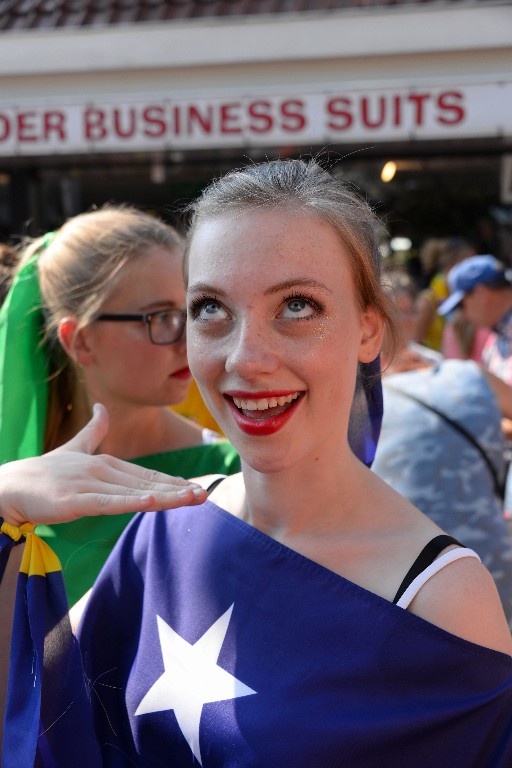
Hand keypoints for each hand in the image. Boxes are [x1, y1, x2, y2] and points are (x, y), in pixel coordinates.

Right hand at [0, 404, 207, 526]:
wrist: (11, 484)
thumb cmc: (45, 471)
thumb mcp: (74, 449)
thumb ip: (93, 431)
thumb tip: (102, 407)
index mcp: (106, 463)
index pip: (146, 475)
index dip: (172, 481)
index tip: (195, 486)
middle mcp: (102, 470)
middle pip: (146, 482)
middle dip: (177, 489)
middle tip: (204, 493)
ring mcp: (89, 484)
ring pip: (134, 492)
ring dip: (165, 496)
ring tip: (191, 498)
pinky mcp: (75, 500)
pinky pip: (107, 502)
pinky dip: (130, 502)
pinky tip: (151, 503)